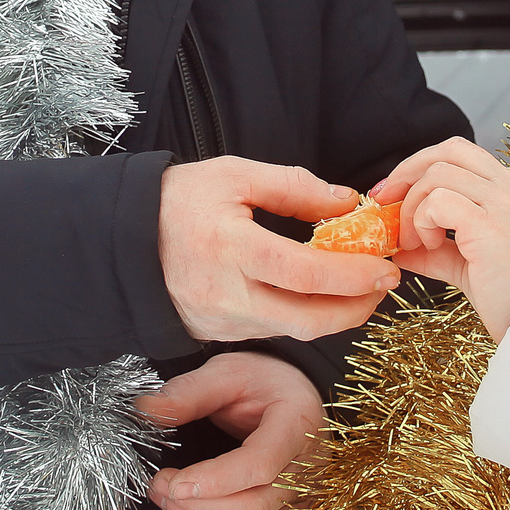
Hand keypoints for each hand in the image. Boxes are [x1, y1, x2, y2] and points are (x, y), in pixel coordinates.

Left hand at [137, 352, 322, 509]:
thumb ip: (190, 392)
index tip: (174, 482)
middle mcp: (308, 469)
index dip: (215, 480)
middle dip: (197, 505)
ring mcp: (301, 499)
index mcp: (297, 423)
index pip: (261, 464)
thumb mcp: (227, 371)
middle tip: (158, 484)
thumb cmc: (263, 381)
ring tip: (167, 499)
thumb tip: (147, 410)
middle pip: (254, 508)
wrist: (291, 396)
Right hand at [159, 157, 397, 341]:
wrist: (124, 240)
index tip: (384, 265)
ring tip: (360, 286)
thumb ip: (295, 187)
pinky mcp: (220, 335)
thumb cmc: (179, 201)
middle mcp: (226, 295)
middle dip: (355, 308)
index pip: (303, 272)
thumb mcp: (235, 174)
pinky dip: (305, 314)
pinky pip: (274, 330)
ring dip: (335, 313)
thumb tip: (347, 203)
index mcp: (230, 247)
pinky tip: (320, 293)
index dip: (351, 274)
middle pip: (306, 321)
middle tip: (383, 285)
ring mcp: (222, 322)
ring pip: (294, 331)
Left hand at [373, 138, 509, 341]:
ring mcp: (506, 204)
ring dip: (414, 205)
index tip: (396, 194)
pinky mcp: (492, 225)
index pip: (465, 157)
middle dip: (409, 171)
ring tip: (417, 241)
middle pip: (450, 150)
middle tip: (386, 201)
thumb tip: (400, 250)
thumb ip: (439, 253)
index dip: (424, 168)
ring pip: (439, 173)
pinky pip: (440, 200)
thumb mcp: (474, 269)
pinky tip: (429, 246)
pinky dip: (422, 219)